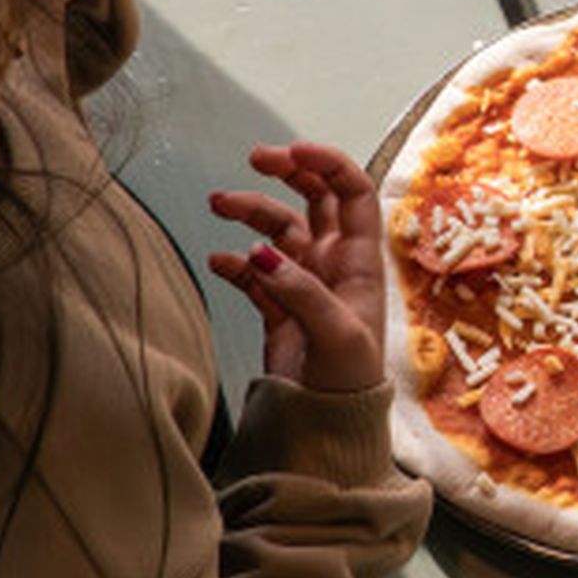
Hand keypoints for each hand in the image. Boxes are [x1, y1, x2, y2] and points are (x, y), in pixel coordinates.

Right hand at [206, 142, 384, 391]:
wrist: (328, 427)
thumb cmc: (351, 383)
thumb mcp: (336, 334)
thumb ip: (301, 291)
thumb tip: (263, 251)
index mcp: (360, 261)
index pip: (352, 193)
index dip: (328, 163)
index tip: (292, 150)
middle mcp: (334, 264)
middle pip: (315, 198)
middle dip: (288, 172)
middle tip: (255, 159)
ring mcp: (304, 283)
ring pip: (278, 231)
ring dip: (251, 213)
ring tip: (218, 203)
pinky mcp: (278, 308)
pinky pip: (253, 272)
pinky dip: (235, 261)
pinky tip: (218, 260)